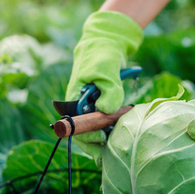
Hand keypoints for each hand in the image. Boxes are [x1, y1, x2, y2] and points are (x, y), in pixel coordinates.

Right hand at [65, 11, 142, 164]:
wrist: (106, 44)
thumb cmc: (102, 56)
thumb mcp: (106, 71)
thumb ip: (109, 91)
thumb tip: (107, 111)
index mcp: (73, 101)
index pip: (75, 127)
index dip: (88, 137)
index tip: (103, 138)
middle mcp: (78, 107)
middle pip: (83, 134)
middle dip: (97, 143)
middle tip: (113, 149)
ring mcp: (89, 108)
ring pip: (94, 130)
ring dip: (105, 136)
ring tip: (119, 141)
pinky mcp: (99, 107)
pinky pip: (102, 123)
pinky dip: (111, 128)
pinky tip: (121, 132)